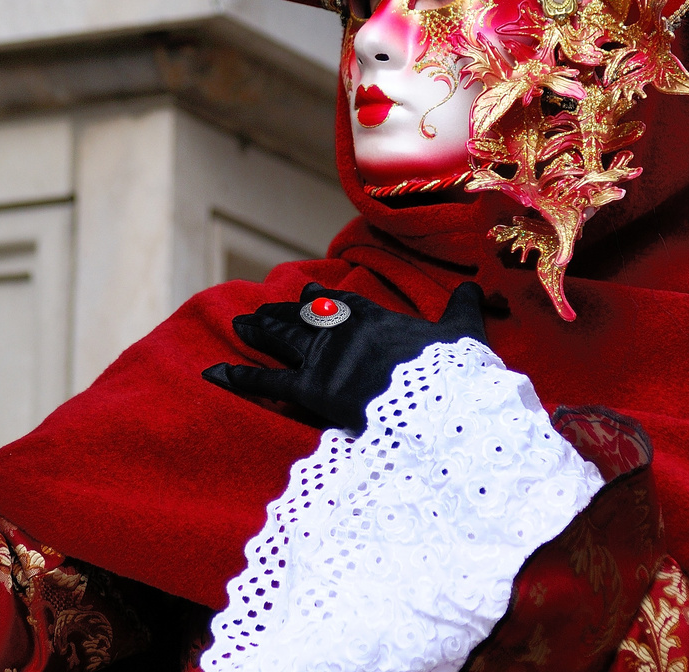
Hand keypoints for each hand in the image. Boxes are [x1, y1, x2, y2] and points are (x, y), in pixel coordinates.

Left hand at [203, 281, 488, 433]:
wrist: (441, 403)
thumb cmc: (455, 371)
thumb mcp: (464, 332)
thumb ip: (464, 307)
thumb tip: (475, 285)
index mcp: (377, 318)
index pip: (342, 303)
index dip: (322, 298)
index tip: (308, 290)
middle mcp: (344, 332)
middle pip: (305, 317)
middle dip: (283, 313)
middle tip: (263, 309)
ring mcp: (324, 358)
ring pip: (282, 339)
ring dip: (259, 331)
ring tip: (239, 324)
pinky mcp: (310, 389)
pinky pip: (265, 381)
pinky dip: (238, 376)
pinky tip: (213, 372)